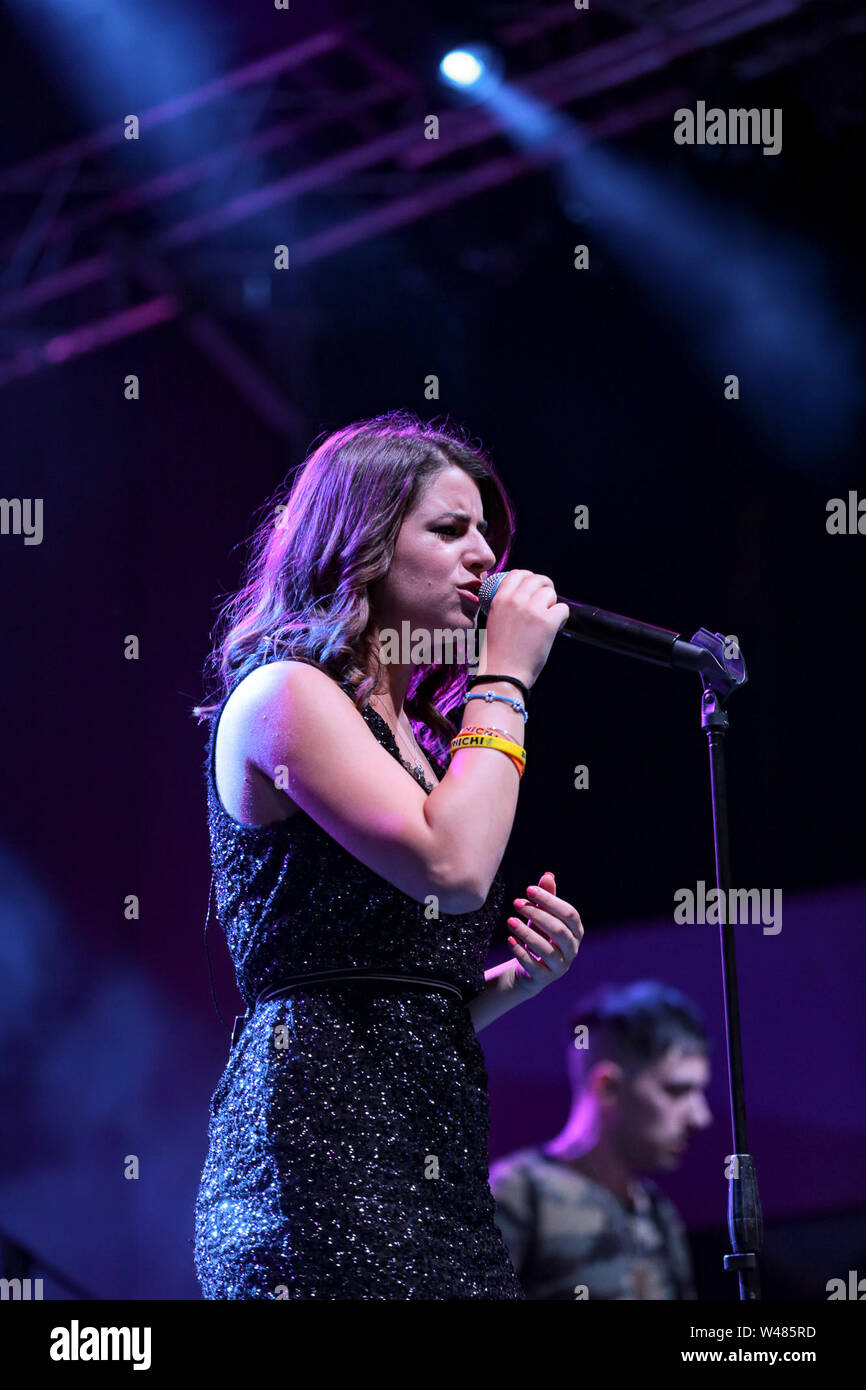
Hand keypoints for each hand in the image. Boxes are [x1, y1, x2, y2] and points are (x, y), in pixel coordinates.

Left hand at [506, 871, 583, 997]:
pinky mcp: (544, 979)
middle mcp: (572, 950)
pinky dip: (521, 952)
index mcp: (576, 932)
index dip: (550, 900)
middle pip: (559, 931)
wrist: (529, 970)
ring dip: (526, 933)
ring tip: (510, 920)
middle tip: (516, 903)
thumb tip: (548, 875)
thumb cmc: (539, 936)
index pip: (569, 914)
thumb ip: (547, 898)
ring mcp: (560, 966)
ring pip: (546, 949)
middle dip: (537, 915)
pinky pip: (534, 966)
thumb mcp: (541, 916)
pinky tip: (509, 940)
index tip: (528, 889)